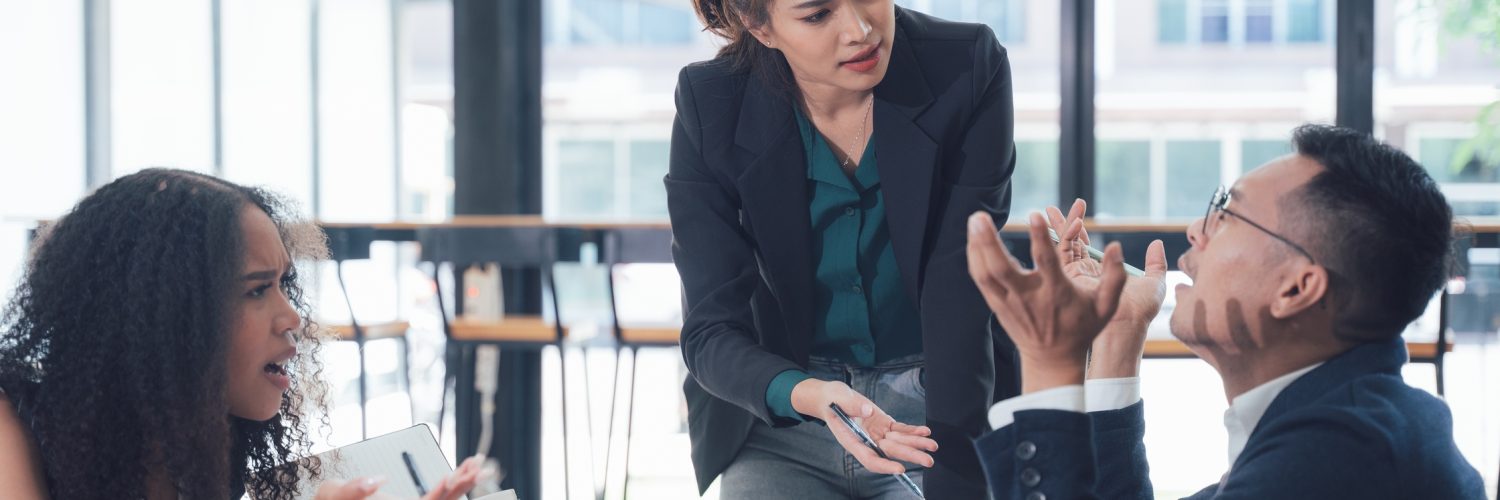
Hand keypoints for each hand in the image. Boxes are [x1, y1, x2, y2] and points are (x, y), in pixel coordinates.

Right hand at [314, 456, 483, 499]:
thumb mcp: (335, 495)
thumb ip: (353, 490)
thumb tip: (375, 481)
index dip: (447, 491)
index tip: (459, 475)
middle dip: (462, 484)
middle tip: (479, 466)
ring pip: (443, 499)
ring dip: (460, 483)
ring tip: (475, 465)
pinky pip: (437, 495)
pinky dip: (451, 482)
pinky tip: (461, 471)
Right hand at [789, 378, 936, 474]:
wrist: (832, 397)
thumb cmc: (831, 399)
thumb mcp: (837, 398)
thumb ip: (851, 405)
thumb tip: (868, 411)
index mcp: (852, 440)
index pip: (869, 458)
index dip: (884, 466)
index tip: (900, 469)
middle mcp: (866, 440)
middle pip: (890, 452)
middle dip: (910, 455)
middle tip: (928, 460)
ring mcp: (876, 433)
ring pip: (899, 442)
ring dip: (916, 444)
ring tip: (932, 446)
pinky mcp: (883, 424)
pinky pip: (900, 430)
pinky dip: (912, 431)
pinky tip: (925, 432)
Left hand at [966, 211, 1127, 393]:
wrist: (1052, 360)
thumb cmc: (1082, 329)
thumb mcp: (1106, 307)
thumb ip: (1115, 277)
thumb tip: (1117, 246)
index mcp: (1055, 293)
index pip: (1046, 262)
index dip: (1040, 238)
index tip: (1034, 214)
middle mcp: (1028, 297)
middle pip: (1002, 268)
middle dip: (989, 242)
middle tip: (980, 216)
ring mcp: (1009, 301)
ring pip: (986, 272)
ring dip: (977, 245)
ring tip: (976, 218)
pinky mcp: (997, 304)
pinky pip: (981, 278)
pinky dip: (975, 257)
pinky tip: (973, 237)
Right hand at [1043, 201, 1167, 378]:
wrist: (1126, 327)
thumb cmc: (1141, 311)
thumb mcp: (1154, 282)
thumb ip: (1155, 263)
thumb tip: (1157, 242)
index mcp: (1099, 273)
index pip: (1084, 246)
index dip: (1078, 228)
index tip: (1076, 209)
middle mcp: (1082, 275)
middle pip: (1068, 245)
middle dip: (1060, 224)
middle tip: (1050, 208)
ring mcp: (1073, 278)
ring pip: (1062, 247)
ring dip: (1057, 227)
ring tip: (1047, 209)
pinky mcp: (1068, 279)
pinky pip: (1063, 255)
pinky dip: (1062, 237)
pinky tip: (1063, 223)